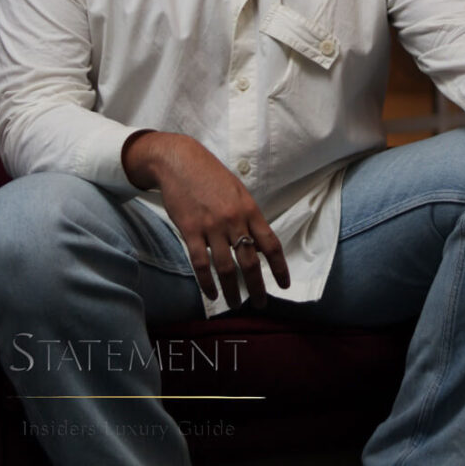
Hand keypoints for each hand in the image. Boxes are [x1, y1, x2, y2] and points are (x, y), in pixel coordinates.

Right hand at [123, 131, 289, 309]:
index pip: (271, 244)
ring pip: (226, 267)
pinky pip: (201, 263)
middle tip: (261, 304)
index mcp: (249, 209)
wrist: (179, 160)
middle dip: (257, 287)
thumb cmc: (210, 175)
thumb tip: (257, 243)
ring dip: (232, 290)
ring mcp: (212, 226)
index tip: (284, 285)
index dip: (280, 267)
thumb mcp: (238, 191)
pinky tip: (211, 294)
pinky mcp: (191, 230)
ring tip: (236, 304)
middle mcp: (234, 220)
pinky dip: (207, 282)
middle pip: (250, 261)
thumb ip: (248, 216)